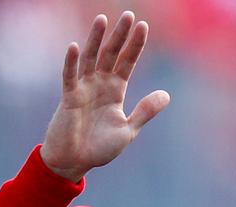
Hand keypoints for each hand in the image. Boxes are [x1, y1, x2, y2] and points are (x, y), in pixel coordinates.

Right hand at [40, 12, 170, 181]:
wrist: (74, 163)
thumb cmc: (99, 148)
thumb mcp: (127, 130)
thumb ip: (145, 112)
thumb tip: (166, 95)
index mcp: (115, 91)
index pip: (127, 62)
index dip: (135, 45)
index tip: (143, 26)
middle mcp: (99, 84)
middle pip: (111, 54)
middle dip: (119, 35)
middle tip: (128, 15)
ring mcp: (83, 89)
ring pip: (90, 59)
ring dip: (95, 40)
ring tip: (102, 19)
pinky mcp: (68, 98)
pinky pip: (69, 76)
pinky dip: (71, 62)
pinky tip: (74, 46)